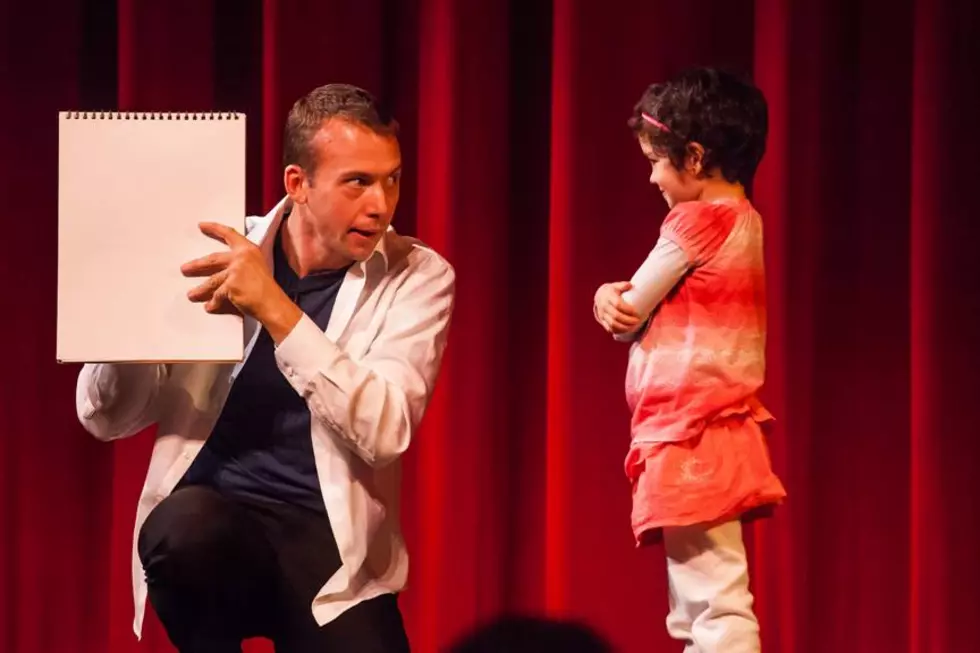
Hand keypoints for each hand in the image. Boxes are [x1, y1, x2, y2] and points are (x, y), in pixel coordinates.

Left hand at [181, 222, 302, 341]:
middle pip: (213, 260)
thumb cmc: (268, 291)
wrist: (273, 305)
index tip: (202, 226)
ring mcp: (235, 271)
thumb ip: (241, 266)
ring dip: (200, 290)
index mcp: (249, 250)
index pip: (229, 234)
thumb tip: (221, 274)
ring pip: (211, 281)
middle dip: (196, 266)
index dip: (215, 229)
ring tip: (191, 295)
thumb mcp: (258, 269)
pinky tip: (209, 307)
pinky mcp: (230, 285)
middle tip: (185, 269)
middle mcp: (241, 257)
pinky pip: (217, 296)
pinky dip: (213, 303)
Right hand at [593, 281, 643, 335]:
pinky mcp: (602, 320)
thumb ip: (623, 285)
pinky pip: (609, 328)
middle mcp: (604, 306)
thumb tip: (631, 285)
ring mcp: (602, 314)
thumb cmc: (612, 291)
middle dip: (628, 320)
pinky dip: (618, 331)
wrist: (599, 295)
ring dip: (624, 327)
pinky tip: (626, 330)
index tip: (637, 312)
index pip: (618, 304)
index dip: (628, 310)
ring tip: (633, 327)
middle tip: (637, 321)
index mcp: (608, 296)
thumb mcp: (616, 285)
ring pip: (612, 324)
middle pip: (616, 316)